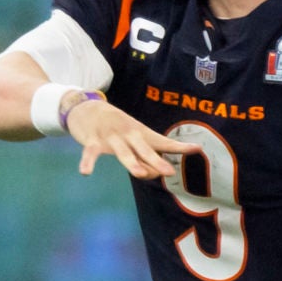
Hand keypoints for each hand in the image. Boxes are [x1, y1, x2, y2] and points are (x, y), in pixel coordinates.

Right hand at [69, 97, 190, 179]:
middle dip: (156, 160)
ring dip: (131, 162)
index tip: (196, 148)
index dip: (178, 147)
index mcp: (140, 134)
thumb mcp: (134, 136)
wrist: (88, 107)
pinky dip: (88, 162)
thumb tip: (156, 172)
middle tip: (168, 172)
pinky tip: (85, 172)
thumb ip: (144, 154)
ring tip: (139, 173)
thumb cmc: (116, 127)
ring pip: (122, 152)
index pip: (162, 142)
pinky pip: (91, 153)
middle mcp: (129, 134)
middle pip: (144, 149)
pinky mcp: (93, 140)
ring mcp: (111, 137)